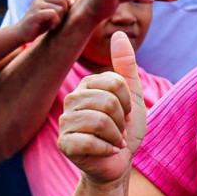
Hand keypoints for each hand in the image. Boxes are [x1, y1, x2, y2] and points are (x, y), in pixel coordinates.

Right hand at [16, 0, 71, 41]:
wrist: (22, 33)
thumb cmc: (39, 24)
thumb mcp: (52, 14)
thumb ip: (61, 7)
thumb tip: (72, 2)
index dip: (64, 0)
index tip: (61, 12)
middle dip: (64, 10)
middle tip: (58, 19)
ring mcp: (37, 6)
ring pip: (59, 8)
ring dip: (60, 19)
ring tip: (54, 24)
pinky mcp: (36, 15)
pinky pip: (53, 14)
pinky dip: (56, 22)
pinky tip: (52, 27)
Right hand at [58, 31, 148, 184]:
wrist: (117, 163)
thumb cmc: (124, 129)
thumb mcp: (132, 95)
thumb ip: (126, 66)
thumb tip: (118, 33)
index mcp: (88, 85)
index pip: (116, 82)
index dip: (128, 102)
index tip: (125, 113)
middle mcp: (71, 100)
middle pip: (109, 101)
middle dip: (122, 120)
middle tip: (118, 129)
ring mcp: (65, 122)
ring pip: (100, 120)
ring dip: (116, 135)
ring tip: (113, 139)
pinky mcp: (64, 143)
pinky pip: (91, 141)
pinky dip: (108, 149)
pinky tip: (107, 151)